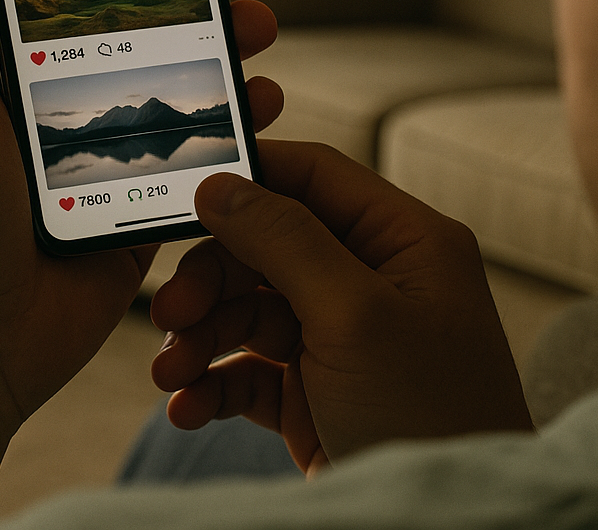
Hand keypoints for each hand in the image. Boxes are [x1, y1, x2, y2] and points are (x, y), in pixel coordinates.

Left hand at [0, 0, 281, 430]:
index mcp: (1, 61)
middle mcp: (53, 96)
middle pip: (136, 20)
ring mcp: (99, 148)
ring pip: (175, 77)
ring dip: (224, 45)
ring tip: (262, 25)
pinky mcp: (135, 197)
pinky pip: (195, 148)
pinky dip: (234, 122)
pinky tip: (264, 105)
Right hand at [150, 140, 533, 475]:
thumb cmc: (428, 420)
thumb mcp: (354, 315)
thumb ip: (284, 238)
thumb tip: (221, 184)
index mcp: (403, 242)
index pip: (316, 177)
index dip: (251, 176)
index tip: (187, 190)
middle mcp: (370, 281)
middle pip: (267, 245)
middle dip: (212, 278)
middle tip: (170, 312)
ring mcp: (339, 337)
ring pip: (248, 307)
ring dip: (201, 335)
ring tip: (171, 374)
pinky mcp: (313, 392)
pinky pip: (247, 366)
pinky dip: (212, 381)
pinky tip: (188, 405)